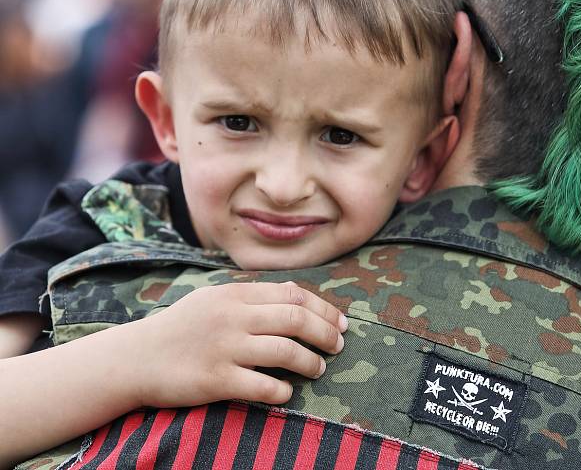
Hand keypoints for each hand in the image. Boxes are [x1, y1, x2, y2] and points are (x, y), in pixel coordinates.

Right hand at [130, 281, 347, 407]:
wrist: (135, 358)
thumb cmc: (181, 328)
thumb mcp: (214, 300)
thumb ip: (252, 297)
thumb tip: (297, 296)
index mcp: (235, 294)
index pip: (293, 294)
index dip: (323, 309)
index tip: (340, 322)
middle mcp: (233, 317)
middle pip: (296, 319)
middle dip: (326, 333)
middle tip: (339, 345)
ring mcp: (224, 348)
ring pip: (286, 352)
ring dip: (311, 362)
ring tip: (319, 368)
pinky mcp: (216, 380)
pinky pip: (263, 386)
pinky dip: (283, 391)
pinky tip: (287, 393)